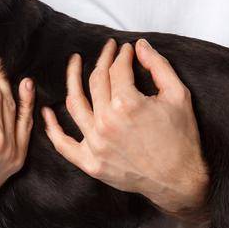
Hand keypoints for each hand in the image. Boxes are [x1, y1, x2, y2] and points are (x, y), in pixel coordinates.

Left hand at [42, 38, 210, 224]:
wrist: (180, 180)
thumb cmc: (182, 139)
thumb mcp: (178, 95)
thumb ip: (158, 65)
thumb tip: (140, 46)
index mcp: (127, 104)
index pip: (117, 69)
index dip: (122, 55)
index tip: (127, 49)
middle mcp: (106, 122)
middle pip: (96, 81)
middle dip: (103, 60)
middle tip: (108, 50)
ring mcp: (95, 144)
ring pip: (75, 103)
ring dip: (72, 79)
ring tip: (74, 63)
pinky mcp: (91, 163)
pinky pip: (63, 144)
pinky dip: (52, 128)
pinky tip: (46, 112)